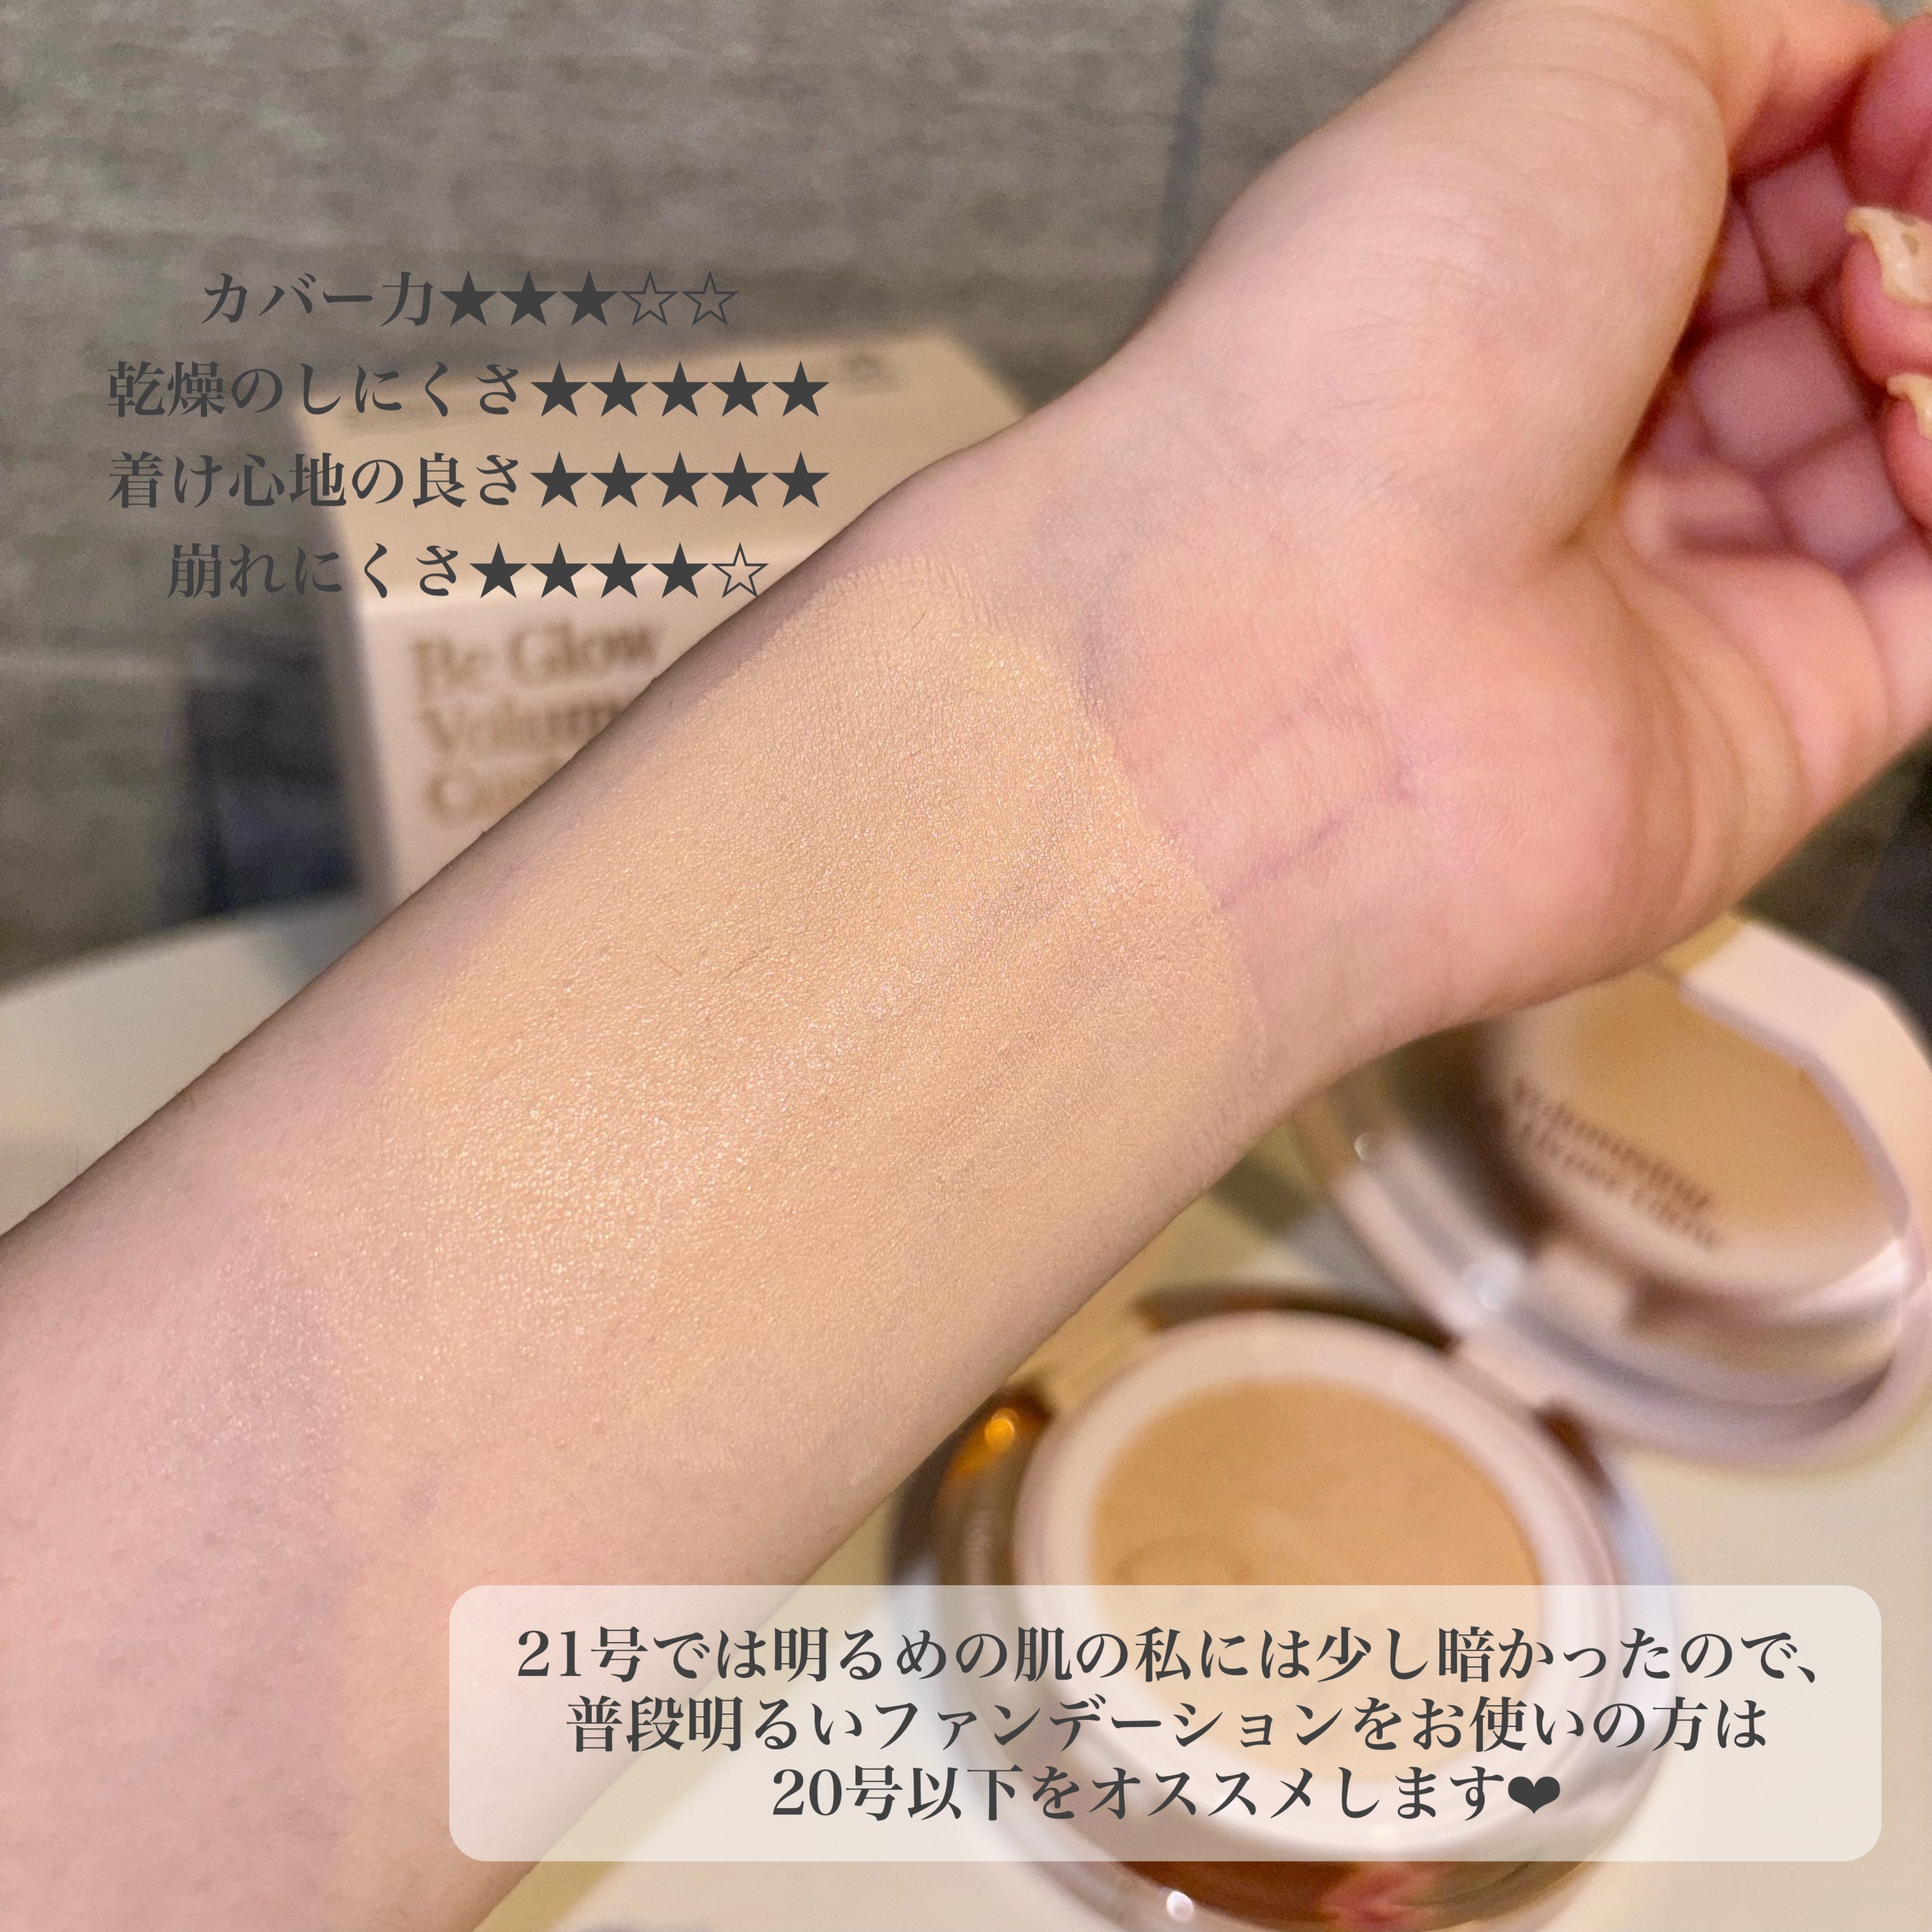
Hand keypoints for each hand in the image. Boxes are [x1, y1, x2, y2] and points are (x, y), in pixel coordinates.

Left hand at [959, 0, 1931, 1089]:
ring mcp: (1671, 599)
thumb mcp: (1558, 55)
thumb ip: (1721, 22)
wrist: (1304, 636)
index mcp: (1515, 300)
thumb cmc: (1364, 356)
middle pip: (1826, 336)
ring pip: (1895, 470)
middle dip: (1897, 260)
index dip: (1854, 134)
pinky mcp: (1758, 730)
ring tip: (1893, 345)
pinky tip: (1926, 444)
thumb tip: (1841, 54)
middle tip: (1886, 237)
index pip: (1742, 209)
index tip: (1899, 111)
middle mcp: (1581, 458)